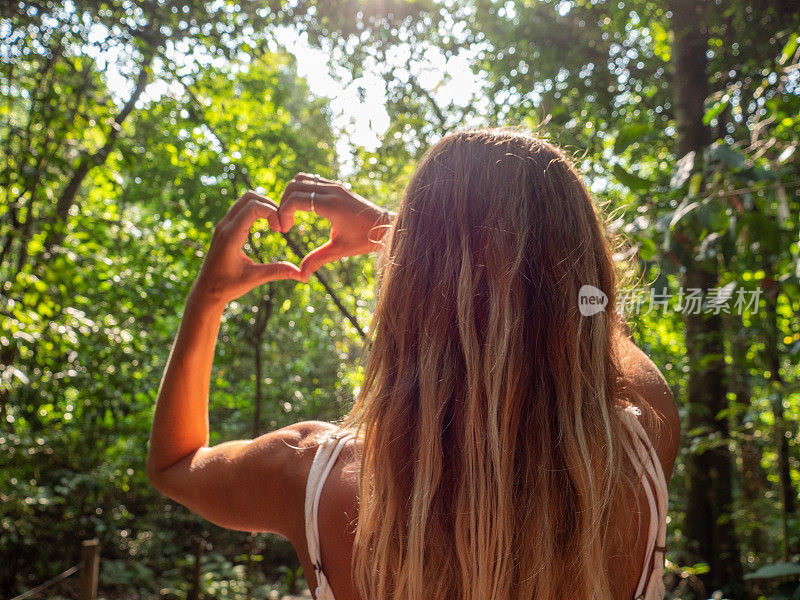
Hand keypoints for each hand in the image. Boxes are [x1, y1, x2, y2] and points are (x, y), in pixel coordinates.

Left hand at [192, 191, 302, 306]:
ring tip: (277, 223)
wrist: (205, 291)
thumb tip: (301, 274)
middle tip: (282, 224)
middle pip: (249, 197)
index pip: (253, 208)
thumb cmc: (226, 286)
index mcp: (230, 236)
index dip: (272, 212)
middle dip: (270, 205)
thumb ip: (276, 272)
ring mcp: (224, 225)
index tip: (282, 229)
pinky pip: (243, 208)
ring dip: (264, 206)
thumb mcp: (253, 279)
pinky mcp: (226, 227)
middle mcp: (225, 226)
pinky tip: (269, 225)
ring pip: (245, 200)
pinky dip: (258, 210)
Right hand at [277, 173, 393, 280]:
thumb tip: (300, 276)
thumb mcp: (340, 250)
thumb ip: (318, 259)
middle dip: (283, 203)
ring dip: (290, 195)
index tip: (283, 230)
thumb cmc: (365, 239)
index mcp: (331, 204)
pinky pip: (311, 181)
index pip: (295, 199)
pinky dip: (301, 191)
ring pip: (301, 179)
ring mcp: (335, 186)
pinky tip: (302, 210)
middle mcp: (332, 190)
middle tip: (284, 225)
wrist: (386, 226)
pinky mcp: (336, 186)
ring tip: (290, 216)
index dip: (283, 213)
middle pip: (294, 185)